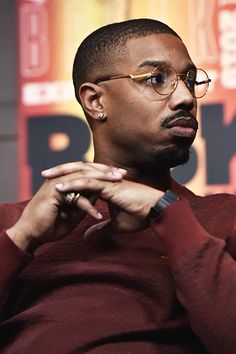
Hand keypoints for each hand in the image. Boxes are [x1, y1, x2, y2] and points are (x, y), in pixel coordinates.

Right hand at [6, 162, 125, 251]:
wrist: (31, 235)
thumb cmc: (50, 226)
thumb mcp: (73, 213)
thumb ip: (84, 202)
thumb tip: (96, 197)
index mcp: (66, 181)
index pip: (88, 172)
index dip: (105, 173)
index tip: (121, 177)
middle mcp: (61, 178)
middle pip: (87, 169)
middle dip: (107, 171)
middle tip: (123, 174)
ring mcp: (56, 183)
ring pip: (83, 177)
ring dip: (102, 180)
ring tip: (117, 184)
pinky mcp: (53, 192)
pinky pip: (75, 196)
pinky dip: (87, 205)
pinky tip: (97, 215)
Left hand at [54, 174, 162, 237]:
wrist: (155, 211)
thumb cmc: (139, 216)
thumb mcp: (115, 226)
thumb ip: (100, 229)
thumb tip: (86, 237)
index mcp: (104, 186)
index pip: (82, 179)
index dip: (68, 179)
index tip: (53, 183)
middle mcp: (104, 181)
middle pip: (78, 172)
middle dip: (60, 172)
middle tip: (44, 173)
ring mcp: (106, 181)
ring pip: (80, 174)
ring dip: (62, 175)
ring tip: (46, 176)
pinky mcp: (109, 186)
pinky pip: (87, 183)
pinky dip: (72, 184)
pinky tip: (59, 187)